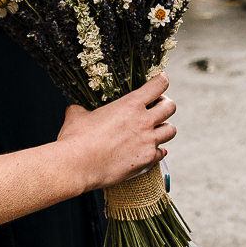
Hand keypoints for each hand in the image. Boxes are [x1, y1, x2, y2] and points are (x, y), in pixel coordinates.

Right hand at [58, 73, 177, 191]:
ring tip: (155, 130)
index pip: (158, 85)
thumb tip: (75, 109)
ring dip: (164, 128)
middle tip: (156, 108)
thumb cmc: (75, 139)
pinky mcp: (146, 160)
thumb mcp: (77, 116)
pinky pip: (161, 153)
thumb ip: (81, 110)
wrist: (76, 166)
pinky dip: (156, 151)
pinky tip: (147, 150)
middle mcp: (143, 121)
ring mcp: (147, 141)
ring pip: (171, 130)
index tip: (161, 80)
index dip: (162, 80)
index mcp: (130, 104)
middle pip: (170, 107)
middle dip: (165, 105)